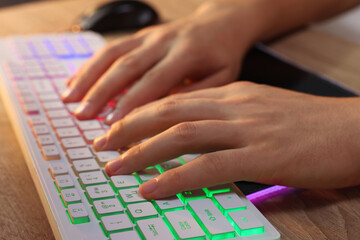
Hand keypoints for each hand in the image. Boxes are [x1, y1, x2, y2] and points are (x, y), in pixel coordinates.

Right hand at [61, 0, 260, 123]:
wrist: (221, 23)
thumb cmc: (223, 55)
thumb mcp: (225, 77)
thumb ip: (199, 94)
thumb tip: (167, 115)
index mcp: (187, 54)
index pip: (154, 81)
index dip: (131, 103)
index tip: (112, 124)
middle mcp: (164, 41)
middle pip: (127, 66)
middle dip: (101, 92)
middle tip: (82, 115)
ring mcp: (150, 35)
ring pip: (113, 54)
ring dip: (88, 77)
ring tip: (69, 100)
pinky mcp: (141, 34)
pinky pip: (112, 47)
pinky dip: (91, 64)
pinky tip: (75, 80)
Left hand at [93, 81, 359, 198]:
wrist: (354, 128)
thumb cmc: (310, 124)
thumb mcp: (262, 110)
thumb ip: (230, 119)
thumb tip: (201, 139)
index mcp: (232, 94)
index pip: (175, 100)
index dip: (141, 114)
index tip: (118, 128)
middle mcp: (233, 106)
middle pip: (167, 113)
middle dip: (128, 129)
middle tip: (102, 146)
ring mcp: (246, 129)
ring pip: (179, 137)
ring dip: (141, 153)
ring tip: (115, 169)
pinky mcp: (261, 156)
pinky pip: (206, 167)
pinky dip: (173, 178)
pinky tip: (152, 189)